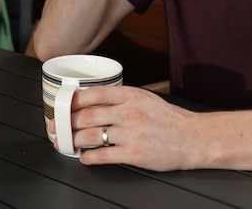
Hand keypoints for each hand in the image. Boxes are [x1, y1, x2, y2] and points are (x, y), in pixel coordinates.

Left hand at [53, 85, 199, 171]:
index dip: (73, 100)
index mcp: (131, 95)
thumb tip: (93, 101)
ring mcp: (131, 133)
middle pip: (87, 116)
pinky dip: (89, 157)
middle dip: (67, 123)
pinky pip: (104, 155)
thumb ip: (121, 98)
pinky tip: (85, 157)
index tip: (62, 106)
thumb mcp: (145, 99)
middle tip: (57, 128)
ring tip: (67, 143)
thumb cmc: (169, 119)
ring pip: (92, 135)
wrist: (193, 138)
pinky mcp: (134, 153)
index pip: (93, 94)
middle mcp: (129, 112)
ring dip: (74, 140)